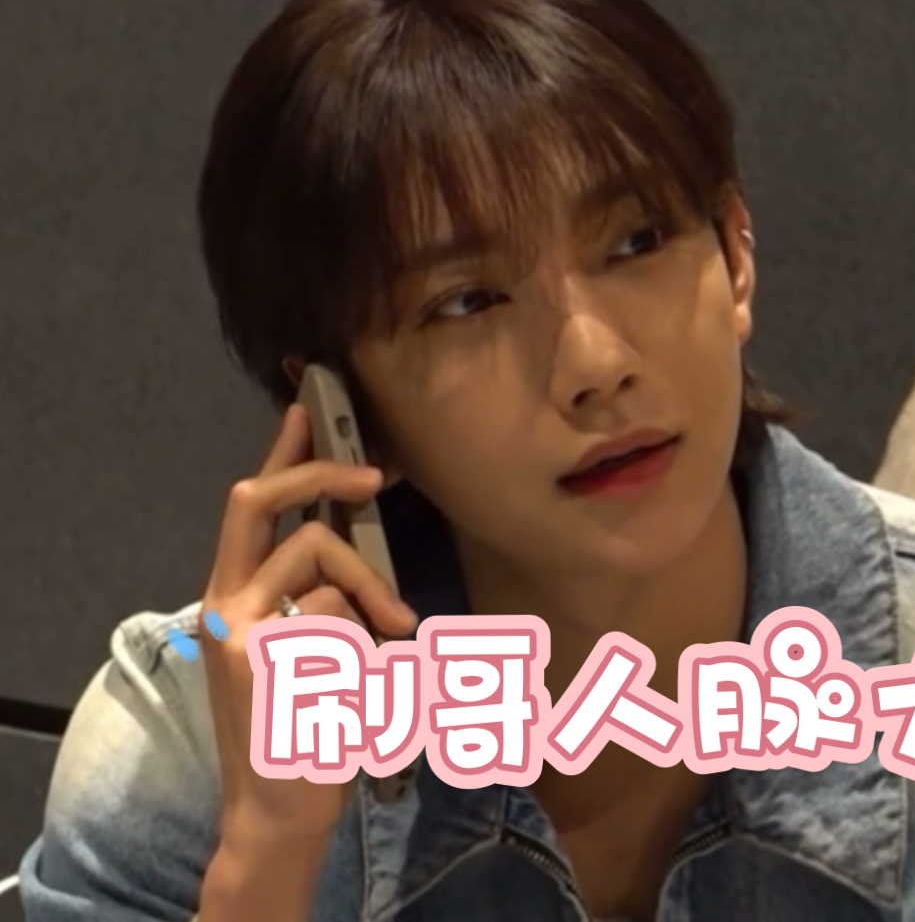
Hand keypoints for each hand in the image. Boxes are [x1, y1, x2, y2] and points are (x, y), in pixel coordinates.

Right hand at [199, 403, 417, 844]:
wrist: (281, 808)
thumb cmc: (311, 725)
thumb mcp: (319, 646)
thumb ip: (329, 590)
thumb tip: (364, 531)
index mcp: (234, 596)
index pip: (252, 506)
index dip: (281, 451)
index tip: (310, 405)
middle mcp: (221, 603)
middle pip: (255, 499)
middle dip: (317, 473)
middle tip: (376, 475)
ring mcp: (233, 627)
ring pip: (318, 558)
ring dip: (371, 590)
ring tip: (395, 635)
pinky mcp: (255, 653)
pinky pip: (334, 610)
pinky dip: (363, 638)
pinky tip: (355, 682)